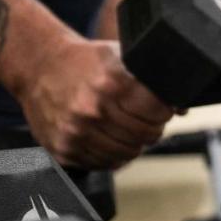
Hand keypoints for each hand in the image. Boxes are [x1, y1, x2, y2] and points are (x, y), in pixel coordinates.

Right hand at [14, 38, 173, 168]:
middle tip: (146, 120)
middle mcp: (92, 110)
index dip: (164, 111)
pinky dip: (111, 155)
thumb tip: (182, 106)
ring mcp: (76, 132)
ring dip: (133, 144)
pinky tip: (108, 138)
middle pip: (146, 136)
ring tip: (127, 129)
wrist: (38, 65)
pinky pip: (102, 163)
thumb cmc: (84, 61)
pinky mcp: (63, 148)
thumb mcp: (121, 57)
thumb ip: (152, 79)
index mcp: (112, 84)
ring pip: (127, 154)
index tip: (161, 108)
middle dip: (152, 128)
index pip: (159, 113)